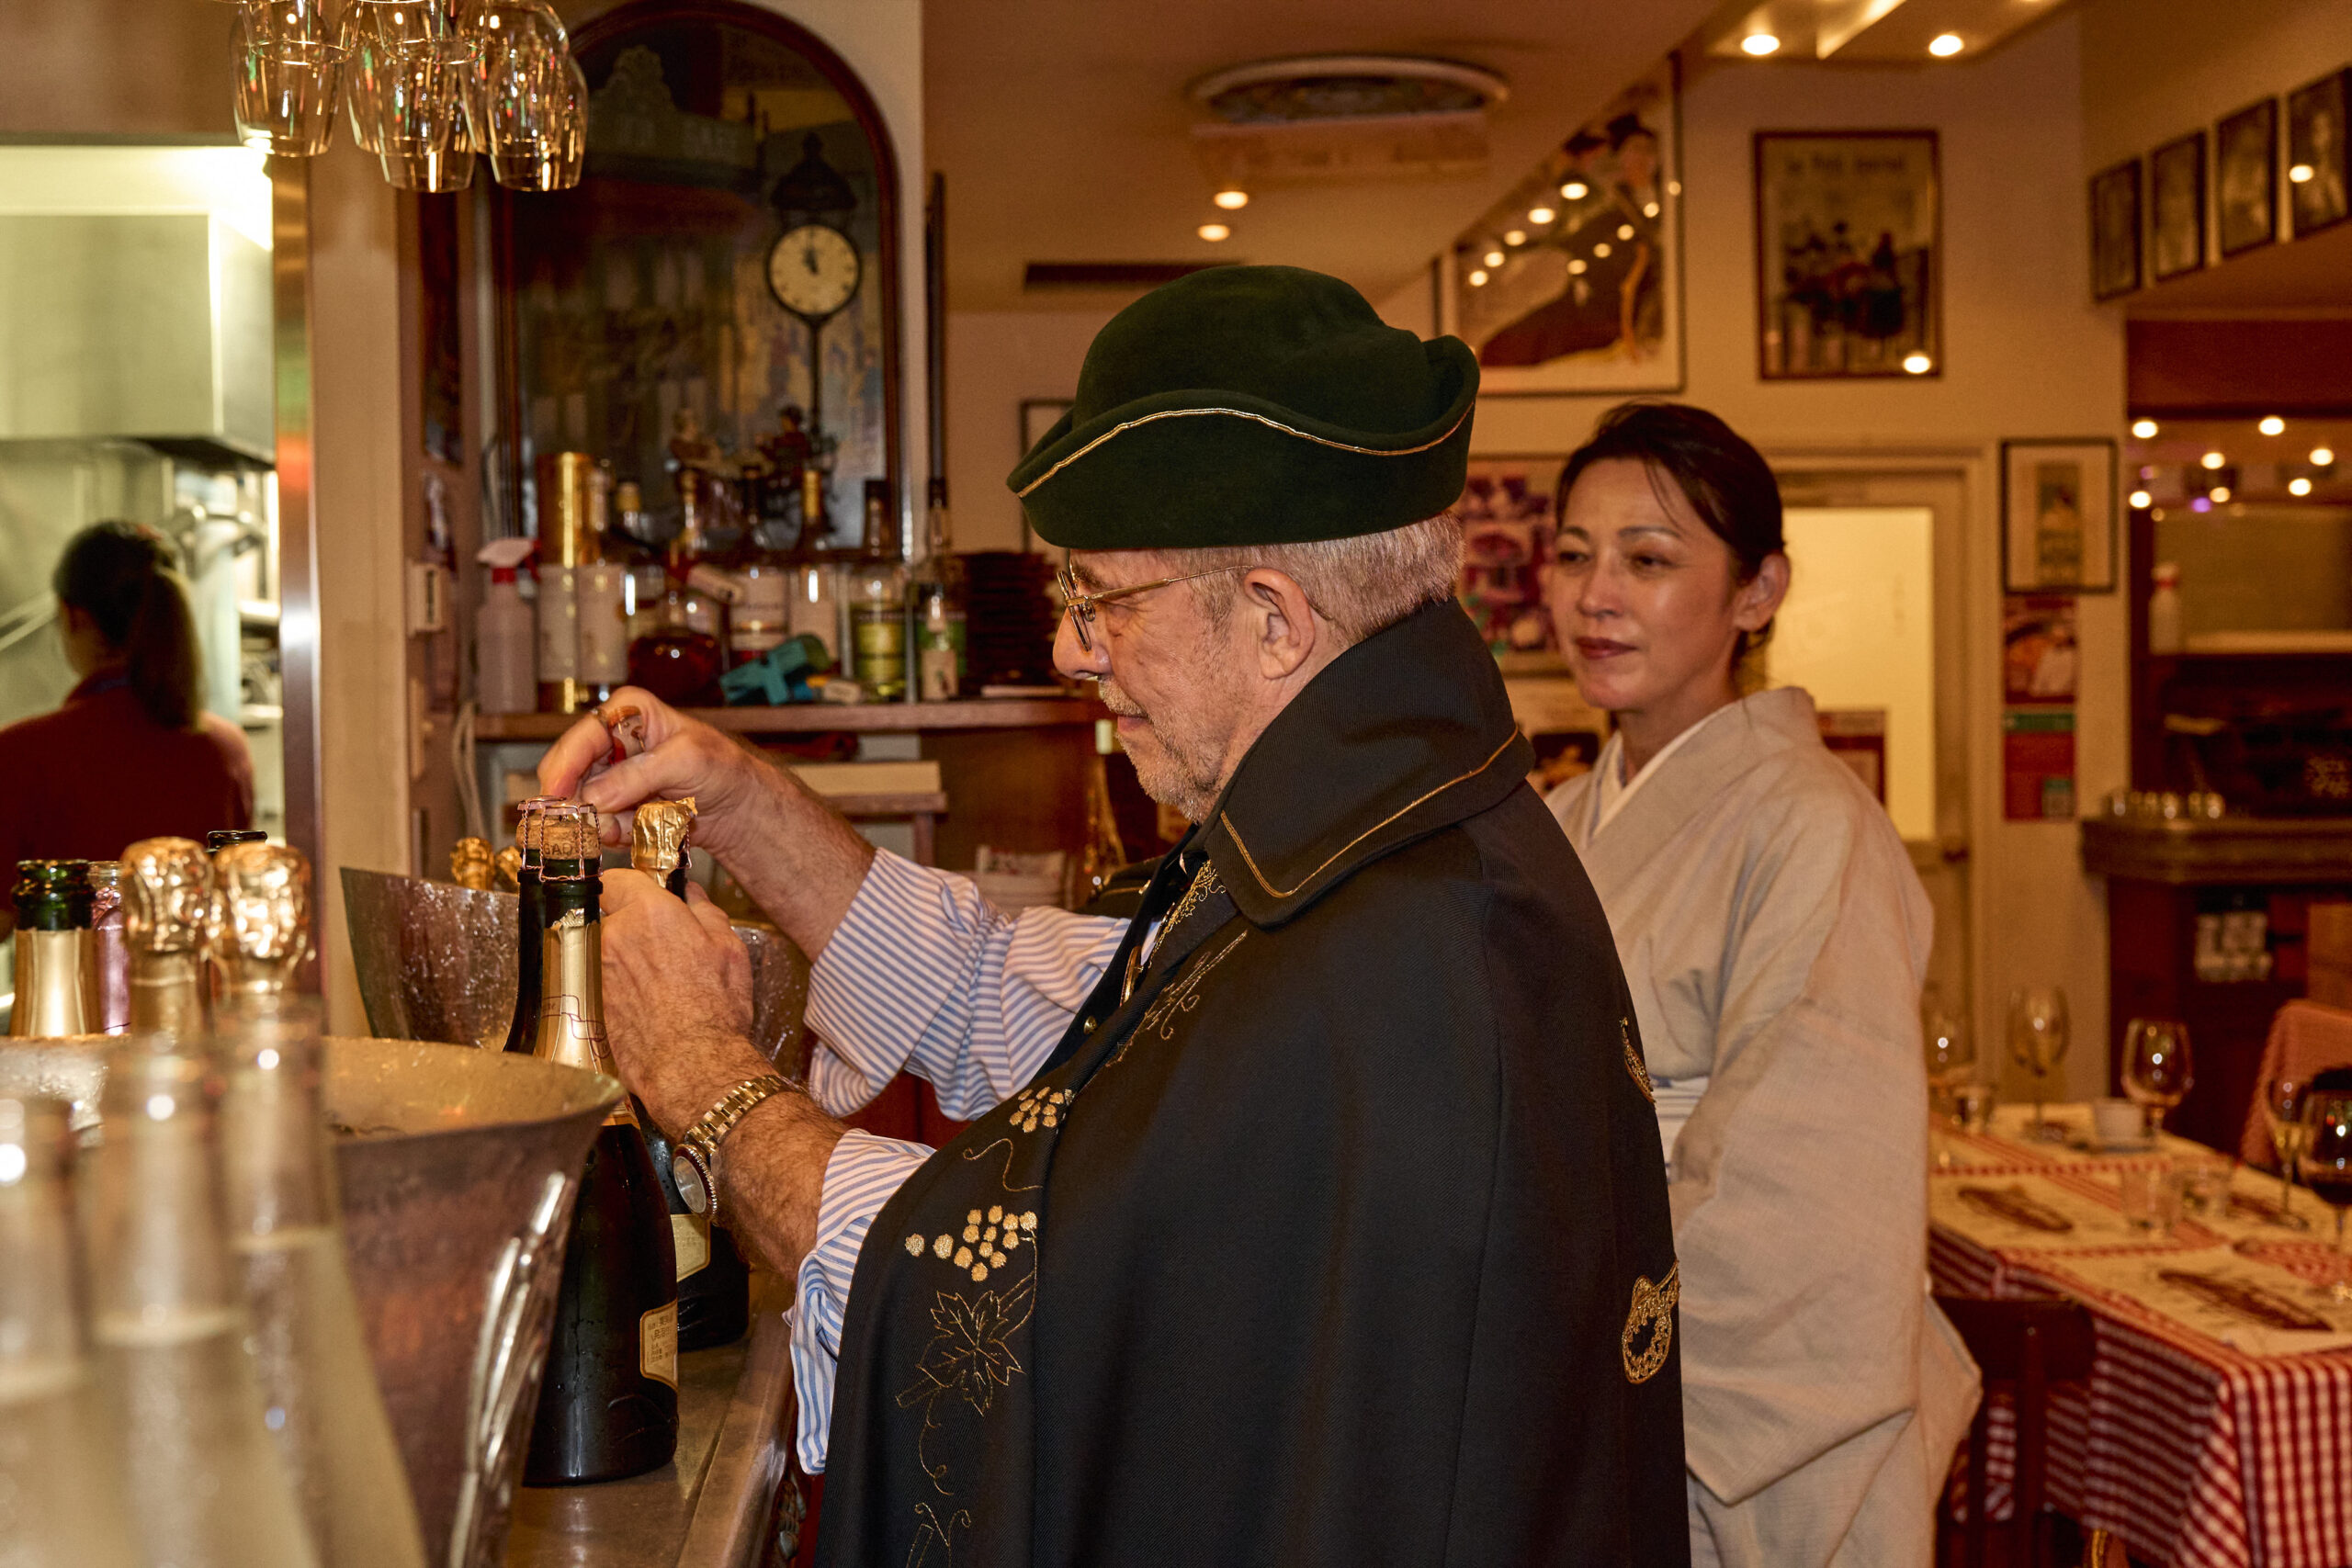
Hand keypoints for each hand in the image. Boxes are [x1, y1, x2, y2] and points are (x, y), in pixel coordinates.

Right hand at [539, 687, 876, 958]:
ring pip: (582, 805)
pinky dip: (619, 834)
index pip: (582, 736)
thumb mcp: (686, 761)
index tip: (555, 795)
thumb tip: (593, 796)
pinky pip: (600, 825)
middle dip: (581, 802)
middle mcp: (611, 742)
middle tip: (597, 823)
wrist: (738, 805)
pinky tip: (646, 828)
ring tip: (643, 821)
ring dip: (605, 822)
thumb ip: (637, 776)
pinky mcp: (616, 807)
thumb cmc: (721, 768)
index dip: (564, 766)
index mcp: (627, 712)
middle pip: (570, 773)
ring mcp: (610, 777)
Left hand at [600, 867, 845, 1272]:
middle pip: (611, 913)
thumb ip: (705, 913)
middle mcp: (616, 935)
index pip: (619, 878)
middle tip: (660, 937)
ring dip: (625, 952)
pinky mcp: (595, 1000)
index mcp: (650, 912)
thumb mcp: (729, 948)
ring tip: (657, 975)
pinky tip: (648, 1000)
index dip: (632, 884)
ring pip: (607, 947)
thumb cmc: (715, 1009)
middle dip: (631, 920)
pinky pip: (605, 978)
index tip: (643, 891)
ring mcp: (600, 969)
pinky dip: (621, 983)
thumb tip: (692, 898)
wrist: (692, 1065)